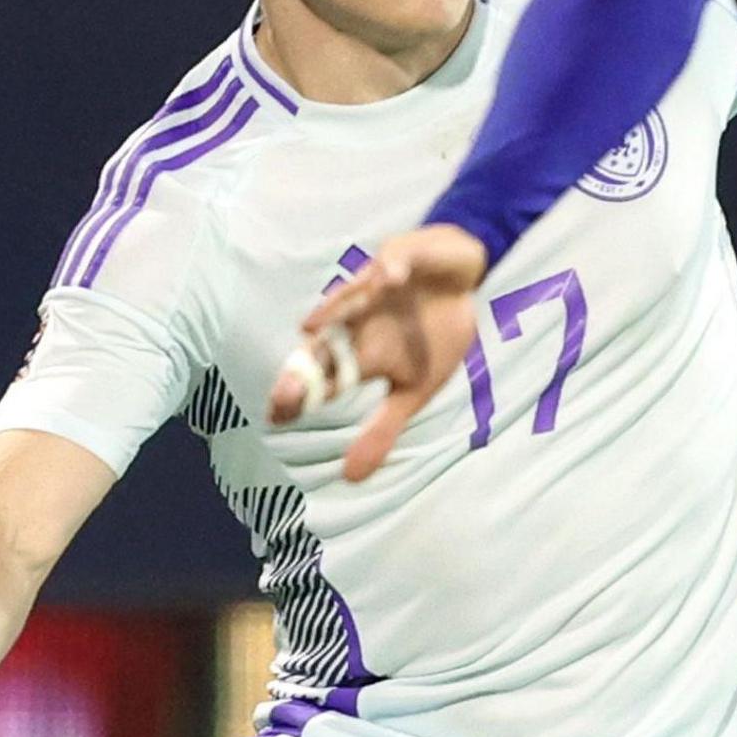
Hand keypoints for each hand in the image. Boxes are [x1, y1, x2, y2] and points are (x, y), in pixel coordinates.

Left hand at [271, 224, 489, 479]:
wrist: (460, 278)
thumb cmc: (432, 334)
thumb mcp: (414, 389)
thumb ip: (383, 429)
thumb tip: (351, 478)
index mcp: (360, 354)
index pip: (322, 378)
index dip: (300, 396)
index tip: (276, 419)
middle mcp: (359, 322)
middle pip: (326, 343)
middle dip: (306, 365)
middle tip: (283, 392)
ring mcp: (377, 289)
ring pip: (351, 301)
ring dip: (335, 311)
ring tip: (311, 328)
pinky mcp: (402, 258)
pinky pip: (396, 262)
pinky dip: (392, 270)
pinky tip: (391, 279)